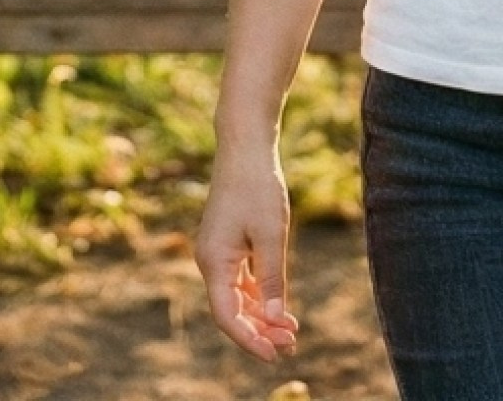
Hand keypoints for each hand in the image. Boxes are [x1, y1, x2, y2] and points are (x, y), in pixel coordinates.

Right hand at [194, 156, 300, 364]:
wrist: (245, 148)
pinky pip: (241, 281)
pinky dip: (259, 296)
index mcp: (214, 262)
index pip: (227, 316)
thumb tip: (277, 317)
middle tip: (292, 344)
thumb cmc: (258, 187)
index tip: (274, 353)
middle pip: (231, 310)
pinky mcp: (228, 244)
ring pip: (237, 297)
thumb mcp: (271, 234)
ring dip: (261, 315)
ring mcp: (218, 253)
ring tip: (291, 331)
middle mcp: (210, 261)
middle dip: (260, 330)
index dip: (250, 339)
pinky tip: (280, 306)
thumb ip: (273, 278)